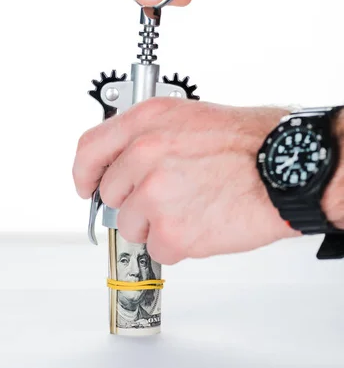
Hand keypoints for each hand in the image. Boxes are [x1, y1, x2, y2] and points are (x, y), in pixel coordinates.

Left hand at [73, 98, 298, 264]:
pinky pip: (157, 249)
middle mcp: (145, 154)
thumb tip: (123, 164)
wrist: (282, 166)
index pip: (89, 149)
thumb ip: (147, 138)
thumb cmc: (244, 142)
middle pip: (111, 194)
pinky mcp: (171, 231)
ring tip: (192, 207)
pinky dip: (177, 244)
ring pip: (132, 225)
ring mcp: (155, 194)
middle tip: (168, 197)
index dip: (85, 174)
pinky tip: (202, 222)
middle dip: (134, 201)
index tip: (88, 187)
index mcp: (146, 122)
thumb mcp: (186, 118)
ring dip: (157, 224)